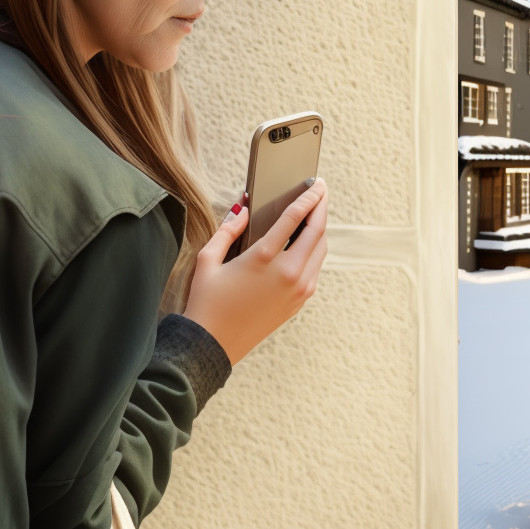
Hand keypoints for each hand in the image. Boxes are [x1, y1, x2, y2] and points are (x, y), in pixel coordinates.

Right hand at [183, 179, 329, 363]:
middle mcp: (288, 273)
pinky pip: (316, 268)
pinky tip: (307, 241)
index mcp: (264, 258)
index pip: (295, 217)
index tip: (316, 183)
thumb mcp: (207, 259)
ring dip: (320, 228)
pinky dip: (315, 250)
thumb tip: (243, 208)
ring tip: (315, 213)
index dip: (309, 196)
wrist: (214, 345)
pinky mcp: (300, 301)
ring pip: (321, 250)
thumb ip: (227, 229)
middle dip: (322, 207)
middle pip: (317, 230)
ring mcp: (298, 289)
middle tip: (321, 192)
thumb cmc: (207, 301)